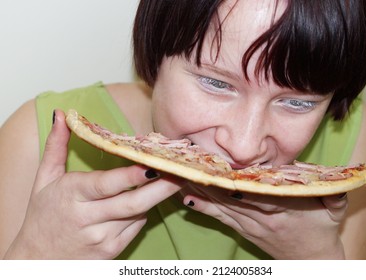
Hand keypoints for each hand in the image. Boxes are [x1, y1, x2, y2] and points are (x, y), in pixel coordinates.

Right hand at [4, 110, 180, 258]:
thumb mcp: (44, 179)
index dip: (132, 176)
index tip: (154, 164)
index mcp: (72, 195)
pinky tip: (144, 200)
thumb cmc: (42, 216)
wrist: (38, 259)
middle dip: (162, 187)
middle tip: (182, 172)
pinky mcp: (112, 250)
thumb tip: (61, 115)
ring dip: (156, 196)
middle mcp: (88, 218)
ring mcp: (101, 237)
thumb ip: (56, 146)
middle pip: (132, 203)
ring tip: (173, 179)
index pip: (107, 184)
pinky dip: (143, 211)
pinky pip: (137, 226)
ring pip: (139, 213)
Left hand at [182, 183, 347, 258]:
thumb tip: (340, 183)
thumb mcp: (333, 211)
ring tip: (181, 176)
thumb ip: (334, 195)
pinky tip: (188, 199)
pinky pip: (220, 218)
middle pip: (230, 196)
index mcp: (282, 209)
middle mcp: (260, 216)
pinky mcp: (242, 229)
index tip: (219, 168)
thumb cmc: (322, 230)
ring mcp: (249, 224)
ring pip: (221, 206)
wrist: (310, 260)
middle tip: (190, 164)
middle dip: (210, 180)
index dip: (236, 183)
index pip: (255, 193)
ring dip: (202, 191)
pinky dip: (204, 208)